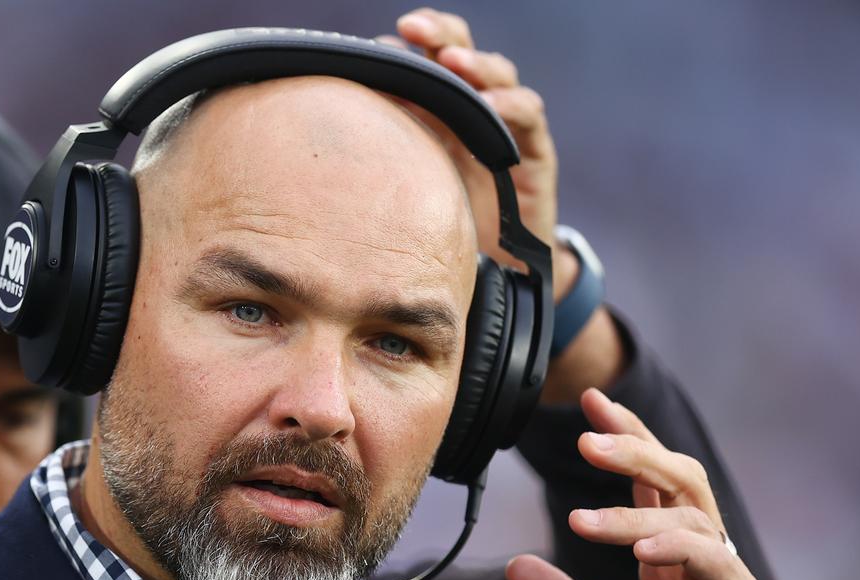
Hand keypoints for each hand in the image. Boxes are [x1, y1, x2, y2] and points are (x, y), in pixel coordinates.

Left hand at [382, 8, 566, 296]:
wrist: (492, 274)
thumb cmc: (439, 227)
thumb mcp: (402, 187)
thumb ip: (379, 154)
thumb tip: (327, 131)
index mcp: (434, 109)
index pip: (422, 58)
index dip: (403, 45)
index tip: (373, 47)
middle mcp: (470, 109)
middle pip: (458, 50)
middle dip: (437, 32)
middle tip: (412, 26)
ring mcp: (505, 126)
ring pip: (496, 74)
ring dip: (474, 62)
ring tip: (451, 60)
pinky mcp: (533, 152)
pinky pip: (527, 115)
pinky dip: (510, 106)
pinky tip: (490, 105)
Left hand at [506, 388, 789, 579]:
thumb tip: (516, 566)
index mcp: (671, 562)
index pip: (653, 484)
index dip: (627, 441)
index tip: (591, 404)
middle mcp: (702, 562)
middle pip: (679, 481)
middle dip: (636, 450)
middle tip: (588, 435)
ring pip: (692, 516)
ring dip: (636, 509)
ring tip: (583, 523)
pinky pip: (716, 564)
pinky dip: (678, 548)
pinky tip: (642, 551)